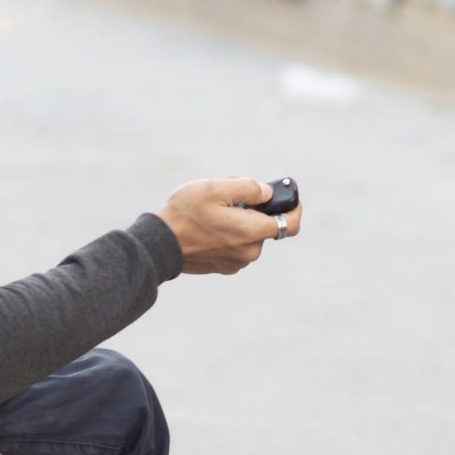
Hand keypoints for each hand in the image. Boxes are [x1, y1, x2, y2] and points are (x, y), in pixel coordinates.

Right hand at [156, 177, 303, 275]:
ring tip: (212, 208)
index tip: (288, 195)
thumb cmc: (185, 214)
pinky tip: (207, 223)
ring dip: (239, 219)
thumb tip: (268, 193)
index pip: (291, 223)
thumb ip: (249, 188)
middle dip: (253, 207)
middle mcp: (249, 252)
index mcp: (252, 232)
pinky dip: (229, 232)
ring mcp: (236, 262)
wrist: (159, 245)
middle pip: (264, 225)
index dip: (294, 207)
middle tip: (229, 192)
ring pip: (248, 234)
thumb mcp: (216, 188)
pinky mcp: (224, 266)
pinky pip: (236, 245)